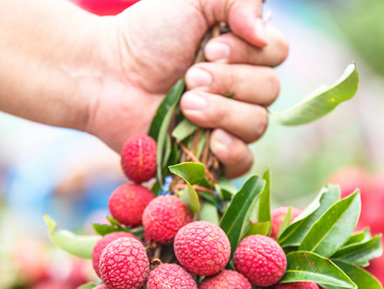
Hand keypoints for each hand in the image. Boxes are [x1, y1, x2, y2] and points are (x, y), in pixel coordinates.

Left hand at [87, 0, 288, 177]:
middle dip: (229, 81)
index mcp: (242, 51)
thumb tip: (262, 31)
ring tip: (185, 104)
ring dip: (222, 112)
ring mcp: (227, 123)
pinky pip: (243, 162)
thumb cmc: (146, 36)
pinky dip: (233, 151)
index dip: (249, 53)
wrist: (107, 76)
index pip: (276, 53)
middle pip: (269, 91)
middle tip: (189, 77)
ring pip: (257, 124)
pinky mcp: (210, 156)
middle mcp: (240, 87)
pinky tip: (212, 140)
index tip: (209, 49)